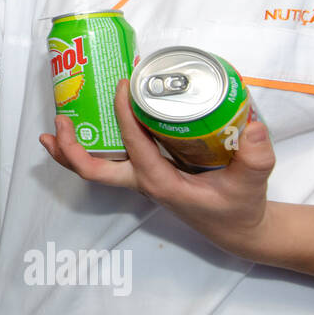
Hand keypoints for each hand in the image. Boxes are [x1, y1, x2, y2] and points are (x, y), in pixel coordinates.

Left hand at [38, 78, 278, 261]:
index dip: (124, 114)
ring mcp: (139, 180)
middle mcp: (142, 181)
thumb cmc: (240, 207)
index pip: (133, 145)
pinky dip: (89, 148)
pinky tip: (84, 128)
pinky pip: (107, 163)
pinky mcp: (144, 175)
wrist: (238, 229)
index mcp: (161, 181)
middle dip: (71, 146)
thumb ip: (256, 156)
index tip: (124, 84)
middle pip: (92, 169)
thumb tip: (251, 124)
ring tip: (57, 122)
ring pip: (93, 168)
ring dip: (70, 149)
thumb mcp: (253, 182)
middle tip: (61, 117)